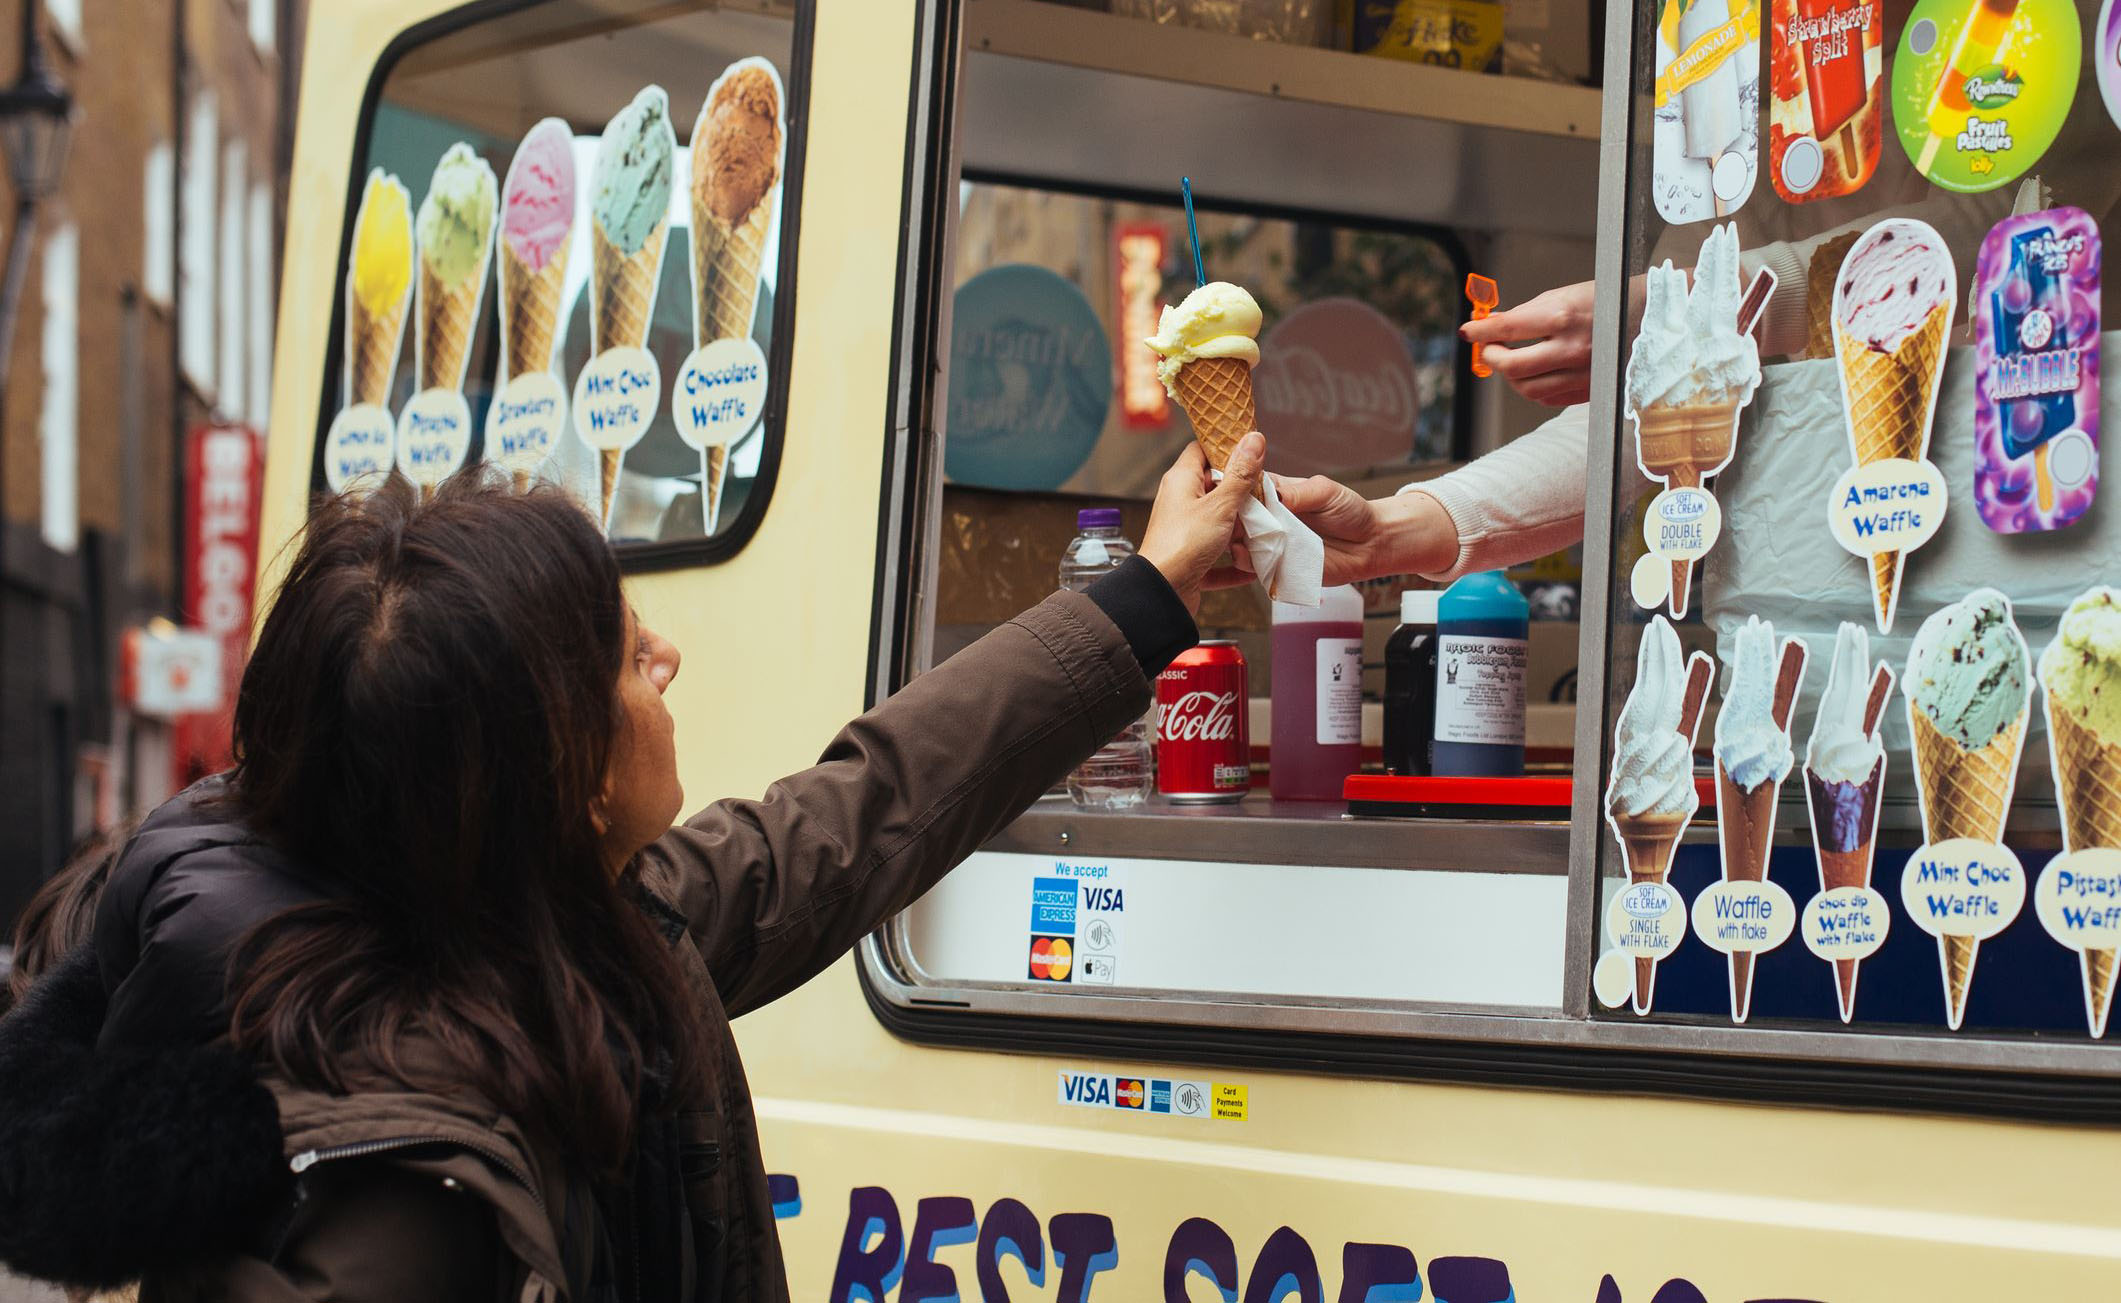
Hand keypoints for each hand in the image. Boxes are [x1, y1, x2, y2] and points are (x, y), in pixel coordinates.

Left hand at [1139, 433, 1264, 614]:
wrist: (1161, 593)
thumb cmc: (1184, 543)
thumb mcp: (1220, 505)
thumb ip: (1240, 474)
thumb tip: (1254, 438)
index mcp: (1181, 481)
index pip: (1202, 450)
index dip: (1227, 448)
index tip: (1252, 453)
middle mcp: (1180, 503)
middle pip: (1215, 488)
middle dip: (1242, 494)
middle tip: (1266, 497)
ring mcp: (1185, 531)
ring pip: (1220, 524)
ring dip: (1242, 531)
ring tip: (1265, 531)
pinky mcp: (1190, 560)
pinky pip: (1218, 559)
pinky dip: (1235, 564)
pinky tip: (1253, 568)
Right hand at [1212, 476, 1458, 587]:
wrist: (1371, 543)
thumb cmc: (1350, 511)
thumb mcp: (1326, 492)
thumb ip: (1299, 493)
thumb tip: (1273, 494)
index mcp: (1275, 495)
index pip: (1245, 489)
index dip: (1232, 490)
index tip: (1224, 490)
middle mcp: (1269, 520)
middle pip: (1236, 519)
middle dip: (1227, 519)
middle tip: (1225, 519)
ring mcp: (1272, 545)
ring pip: (1241, 545)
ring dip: (1235, 543)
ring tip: (1235, 540)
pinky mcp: (1279, 568)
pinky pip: (1257, 569)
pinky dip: (1249, 564)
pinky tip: (1247, 558)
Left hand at [1463, 281, 1596, 407]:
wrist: (1651, 317)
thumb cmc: (1606, 301)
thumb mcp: (1563, 295)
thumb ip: (1526, 313)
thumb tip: (1492, 325)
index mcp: (1563, 317)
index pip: (1507, 329)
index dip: (1481, 332)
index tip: (1469, 332)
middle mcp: (1571, 348)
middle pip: (1512, 366)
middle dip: (1492, 358)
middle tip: (1488, 349)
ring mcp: (1581, 373)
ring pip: (1527, 388)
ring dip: (1511, 376)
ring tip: (1510, 361)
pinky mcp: (1589, 390)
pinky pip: (1548, 398)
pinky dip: (1532, 388)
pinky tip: (1533, 374)